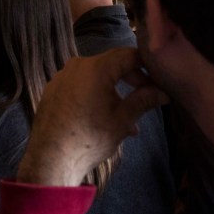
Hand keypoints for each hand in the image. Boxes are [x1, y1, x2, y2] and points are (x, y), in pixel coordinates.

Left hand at [17, 48, 167, 186]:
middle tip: (146, 96)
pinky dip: (95, 94)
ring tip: (127, 118)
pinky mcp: (53, 89)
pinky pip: (80, 85)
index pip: (129, 55)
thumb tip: (163, 93)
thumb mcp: (122, 119)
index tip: (158, 81)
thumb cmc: (90, 137)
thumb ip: (144, 100)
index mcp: (96, 67)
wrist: (51, 158)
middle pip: (111, 63)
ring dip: (114, 91)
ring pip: (96, 76)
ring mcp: (62, 76)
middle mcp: (77, 65)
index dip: (147, 66)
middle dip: (131, 79)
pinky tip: (102, 116)